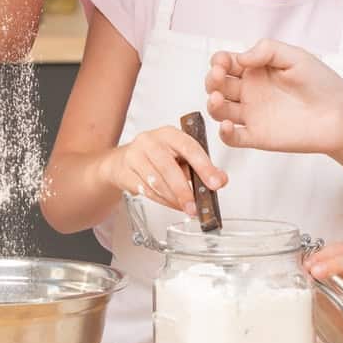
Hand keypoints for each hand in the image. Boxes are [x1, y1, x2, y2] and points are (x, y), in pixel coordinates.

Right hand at [98, 125, 225, 215]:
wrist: (122, 161)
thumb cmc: (157, 157)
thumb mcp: (181, 156)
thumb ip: (202, 167)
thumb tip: (220, 179)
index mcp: (169, 134)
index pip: (189, 147)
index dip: (204, 166)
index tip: (215, 183)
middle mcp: (150, 141)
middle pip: (168, 167)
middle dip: (184, 191)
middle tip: (195, 207)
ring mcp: (134, 156)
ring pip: (156, 182)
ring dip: (173, 199)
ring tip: (186, 208)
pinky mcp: (124, 172)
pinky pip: (146, 191)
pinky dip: (162, 201)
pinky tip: (172, 204)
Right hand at [205, 40, 342, 156]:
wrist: (340, 116)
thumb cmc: (321, 83)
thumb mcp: (296, 57)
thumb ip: (268, 50)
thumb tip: (240, 57)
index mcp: (256, 70)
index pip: (226, 63)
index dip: (218, 61)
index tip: (223, 62)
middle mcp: (250, 91)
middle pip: (217, 85)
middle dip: (212, 80)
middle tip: (219, 76)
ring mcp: (251, 114)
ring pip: (219, 110)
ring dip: (212, 104)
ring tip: (219, 100)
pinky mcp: (257, 136)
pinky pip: (233, 138)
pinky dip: (224, 134)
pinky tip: (228, 125)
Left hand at [302, 245, 342, 323]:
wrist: (336, 327)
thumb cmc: (322, 305)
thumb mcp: (310, 292)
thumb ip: (303, 283)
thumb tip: (286, 280)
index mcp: (341, 268)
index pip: (339, 250)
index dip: (325, 253)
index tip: (308, 264)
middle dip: (336, 264)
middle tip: (317, 273)